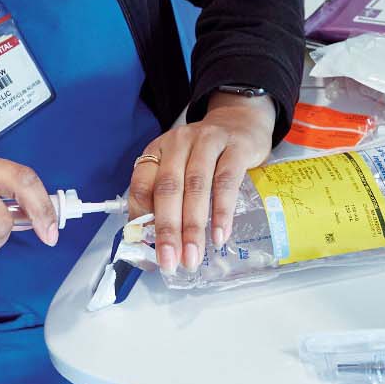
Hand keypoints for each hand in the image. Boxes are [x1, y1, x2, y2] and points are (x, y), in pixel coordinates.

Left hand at [127, 92, 275, 273]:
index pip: (142, 184)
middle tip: (170, 261)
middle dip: (168, 230)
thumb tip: (154, 245)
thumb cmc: (208, 156)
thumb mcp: (182, 170)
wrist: (243, 122)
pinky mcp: (236, 147)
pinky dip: (222, 211)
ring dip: (193, 226)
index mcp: (158, 150)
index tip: (147, 250)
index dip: (141, 219)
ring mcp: (208, 141)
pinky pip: (227, 181)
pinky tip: (220, 234)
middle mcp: (179, 142)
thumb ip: (167, 201)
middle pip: (168, 189)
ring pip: (196, 187)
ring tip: (193, 256)